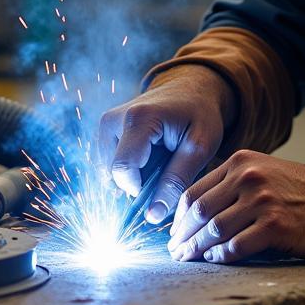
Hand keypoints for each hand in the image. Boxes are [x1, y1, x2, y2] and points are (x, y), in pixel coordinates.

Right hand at [97, 67, 237, 222]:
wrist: (190, 88)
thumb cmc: (199, 114)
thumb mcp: (200, 147)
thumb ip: (176, 180)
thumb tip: (152, 216)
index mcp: (138, 119)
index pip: (123, 170)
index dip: (139, 190)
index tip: (162, 190)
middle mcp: (113, 119)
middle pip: (113, 173)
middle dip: (137, 184)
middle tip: (166, 172)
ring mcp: (106, 124)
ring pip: (108, 172)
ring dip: (133, 177)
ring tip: (159, 163)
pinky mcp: (105, 130)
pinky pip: (108, 164)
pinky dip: (128, 169)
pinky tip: (149, 159)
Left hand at [167, 150, 304, 264]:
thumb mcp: (269, 175)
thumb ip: (238, 185)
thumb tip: (201, 213)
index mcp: (243, 161)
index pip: (196, 190)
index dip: (180, 217)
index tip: (174, 234)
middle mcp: (249, 175)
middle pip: (199, 210)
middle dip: (182, 236)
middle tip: (175, 254)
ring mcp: (262, 199)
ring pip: (214, 229)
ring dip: (197, 250)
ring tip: (188, 262)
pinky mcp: (276, 225)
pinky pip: (236, 246)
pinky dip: (221, 257)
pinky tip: (216, 262)